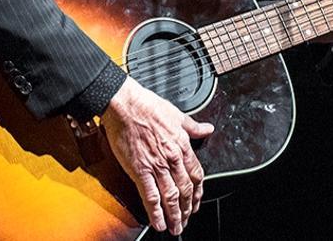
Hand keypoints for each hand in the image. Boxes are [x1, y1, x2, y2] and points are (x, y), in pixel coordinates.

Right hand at [99, 77, 213, 234]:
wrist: (125, 104)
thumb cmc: (148, 106)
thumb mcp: (177, 114)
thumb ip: (193, 126)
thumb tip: (207, 129)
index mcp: (182, 145)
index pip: (195, 174)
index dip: (197, 191)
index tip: (196, 200)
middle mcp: (172, 158)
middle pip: (185, 190)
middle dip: (187, 208)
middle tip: (187, 219)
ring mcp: (156, 166)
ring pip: (171, 196)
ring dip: (175, 215)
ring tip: (176, 227)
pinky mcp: (139, 170)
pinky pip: (150, 196)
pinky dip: (155, 212)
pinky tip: (158, 222)